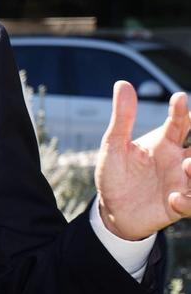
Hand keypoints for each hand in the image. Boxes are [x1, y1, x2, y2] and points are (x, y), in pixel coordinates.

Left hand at [95, 81, 190, 240]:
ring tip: (187, 165)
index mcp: (165, 142)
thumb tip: (122, 83)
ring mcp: (181, 182)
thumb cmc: (114, 175)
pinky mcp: (179, 205)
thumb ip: (122, 118)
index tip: (178, 98)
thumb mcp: (113, 146)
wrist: (110, 210)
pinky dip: (188, 201)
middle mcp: (178, 160)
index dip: (182, 109)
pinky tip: (172, 199)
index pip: (181, 121)